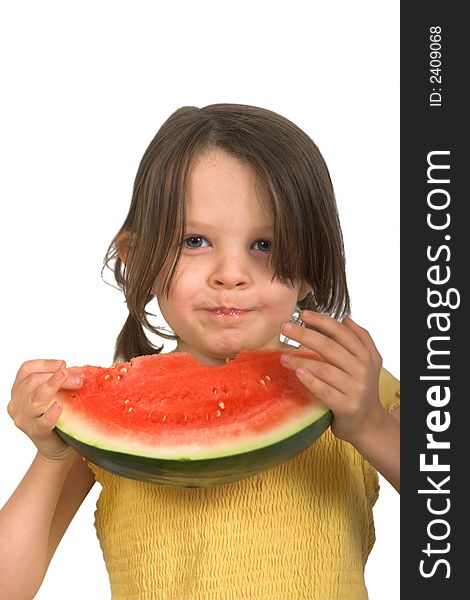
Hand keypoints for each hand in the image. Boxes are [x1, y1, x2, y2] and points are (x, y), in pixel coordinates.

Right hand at [8, 360, 83, 461]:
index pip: (26, 370)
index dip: (44, 364)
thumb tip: (78, 371)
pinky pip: (42, 422)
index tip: (63, 363)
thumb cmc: (58, 416)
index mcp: (20, 390)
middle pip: (32, 382)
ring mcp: (24, 419)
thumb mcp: (57, 395)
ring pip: (35, 399)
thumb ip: (61, 382)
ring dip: (54, 387)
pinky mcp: (35, 433)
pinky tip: (60, 407)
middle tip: (78, 378)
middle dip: (56, 376)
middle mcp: (17, 403)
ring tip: (71, 381)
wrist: (58, 447)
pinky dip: (51, 414)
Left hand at [280, 311, 385, 443]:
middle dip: (305, 335)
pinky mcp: (346, 406)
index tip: (303, 314)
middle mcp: (362, 370)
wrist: (368, 422)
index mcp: (365, 356)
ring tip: (283, 356)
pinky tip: (297, 373)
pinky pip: (324, 390)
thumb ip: (361, 339)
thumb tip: (346, 319)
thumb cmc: (363, 389)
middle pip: (330, 347)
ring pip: (324, 369)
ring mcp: (355, 389)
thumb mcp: (369, 362)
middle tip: (285, 328)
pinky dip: (310, 380)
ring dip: (301, 360)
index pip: (341, 333)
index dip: (322, 321)